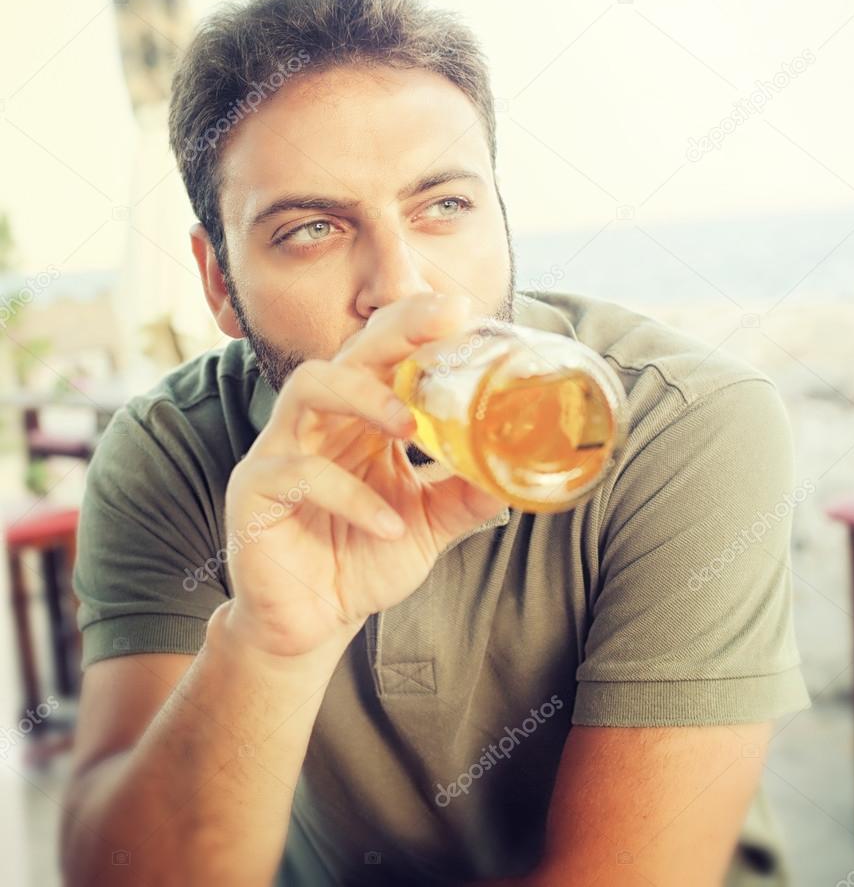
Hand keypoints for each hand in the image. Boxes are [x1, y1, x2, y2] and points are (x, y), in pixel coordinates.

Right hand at [222, 292, 505, 658]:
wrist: (313, 625)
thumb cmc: (363, 560)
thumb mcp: (428, 523)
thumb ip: (464, 493)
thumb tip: (513, 465)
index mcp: (358, 421)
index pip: (383, 356)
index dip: (416, 327)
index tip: (461, 313)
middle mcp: (319, 424)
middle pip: (348, 353)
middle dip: (395, 332)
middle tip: (443, 322)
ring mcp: (281, 452)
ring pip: (309, 388)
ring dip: (363, 396)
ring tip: (408, 427)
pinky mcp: (254, 492)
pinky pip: (298, 473)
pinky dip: (350, 495)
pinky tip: (388, 524)